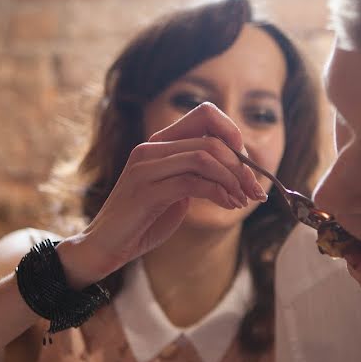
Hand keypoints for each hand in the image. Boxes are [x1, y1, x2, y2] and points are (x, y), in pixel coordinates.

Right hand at [56, 102, 267, 287]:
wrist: (106, 246)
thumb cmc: (144, 221)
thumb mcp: (176, 191)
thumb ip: (197, 174)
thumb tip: (238, 169)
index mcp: (159, 143)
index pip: (204, 114)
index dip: (232, 132)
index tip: (246, 162)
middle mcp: (151, 148)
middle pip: (211, 140)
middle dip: (241, 166)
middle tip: (254, 190)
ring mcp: (146, 167)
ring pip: (205, 157)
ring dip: (233, 180)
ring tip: (243, 200)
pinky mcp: (147, 190)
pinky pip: (194, 182)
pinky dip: (219, 193)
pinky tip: (229, 205)